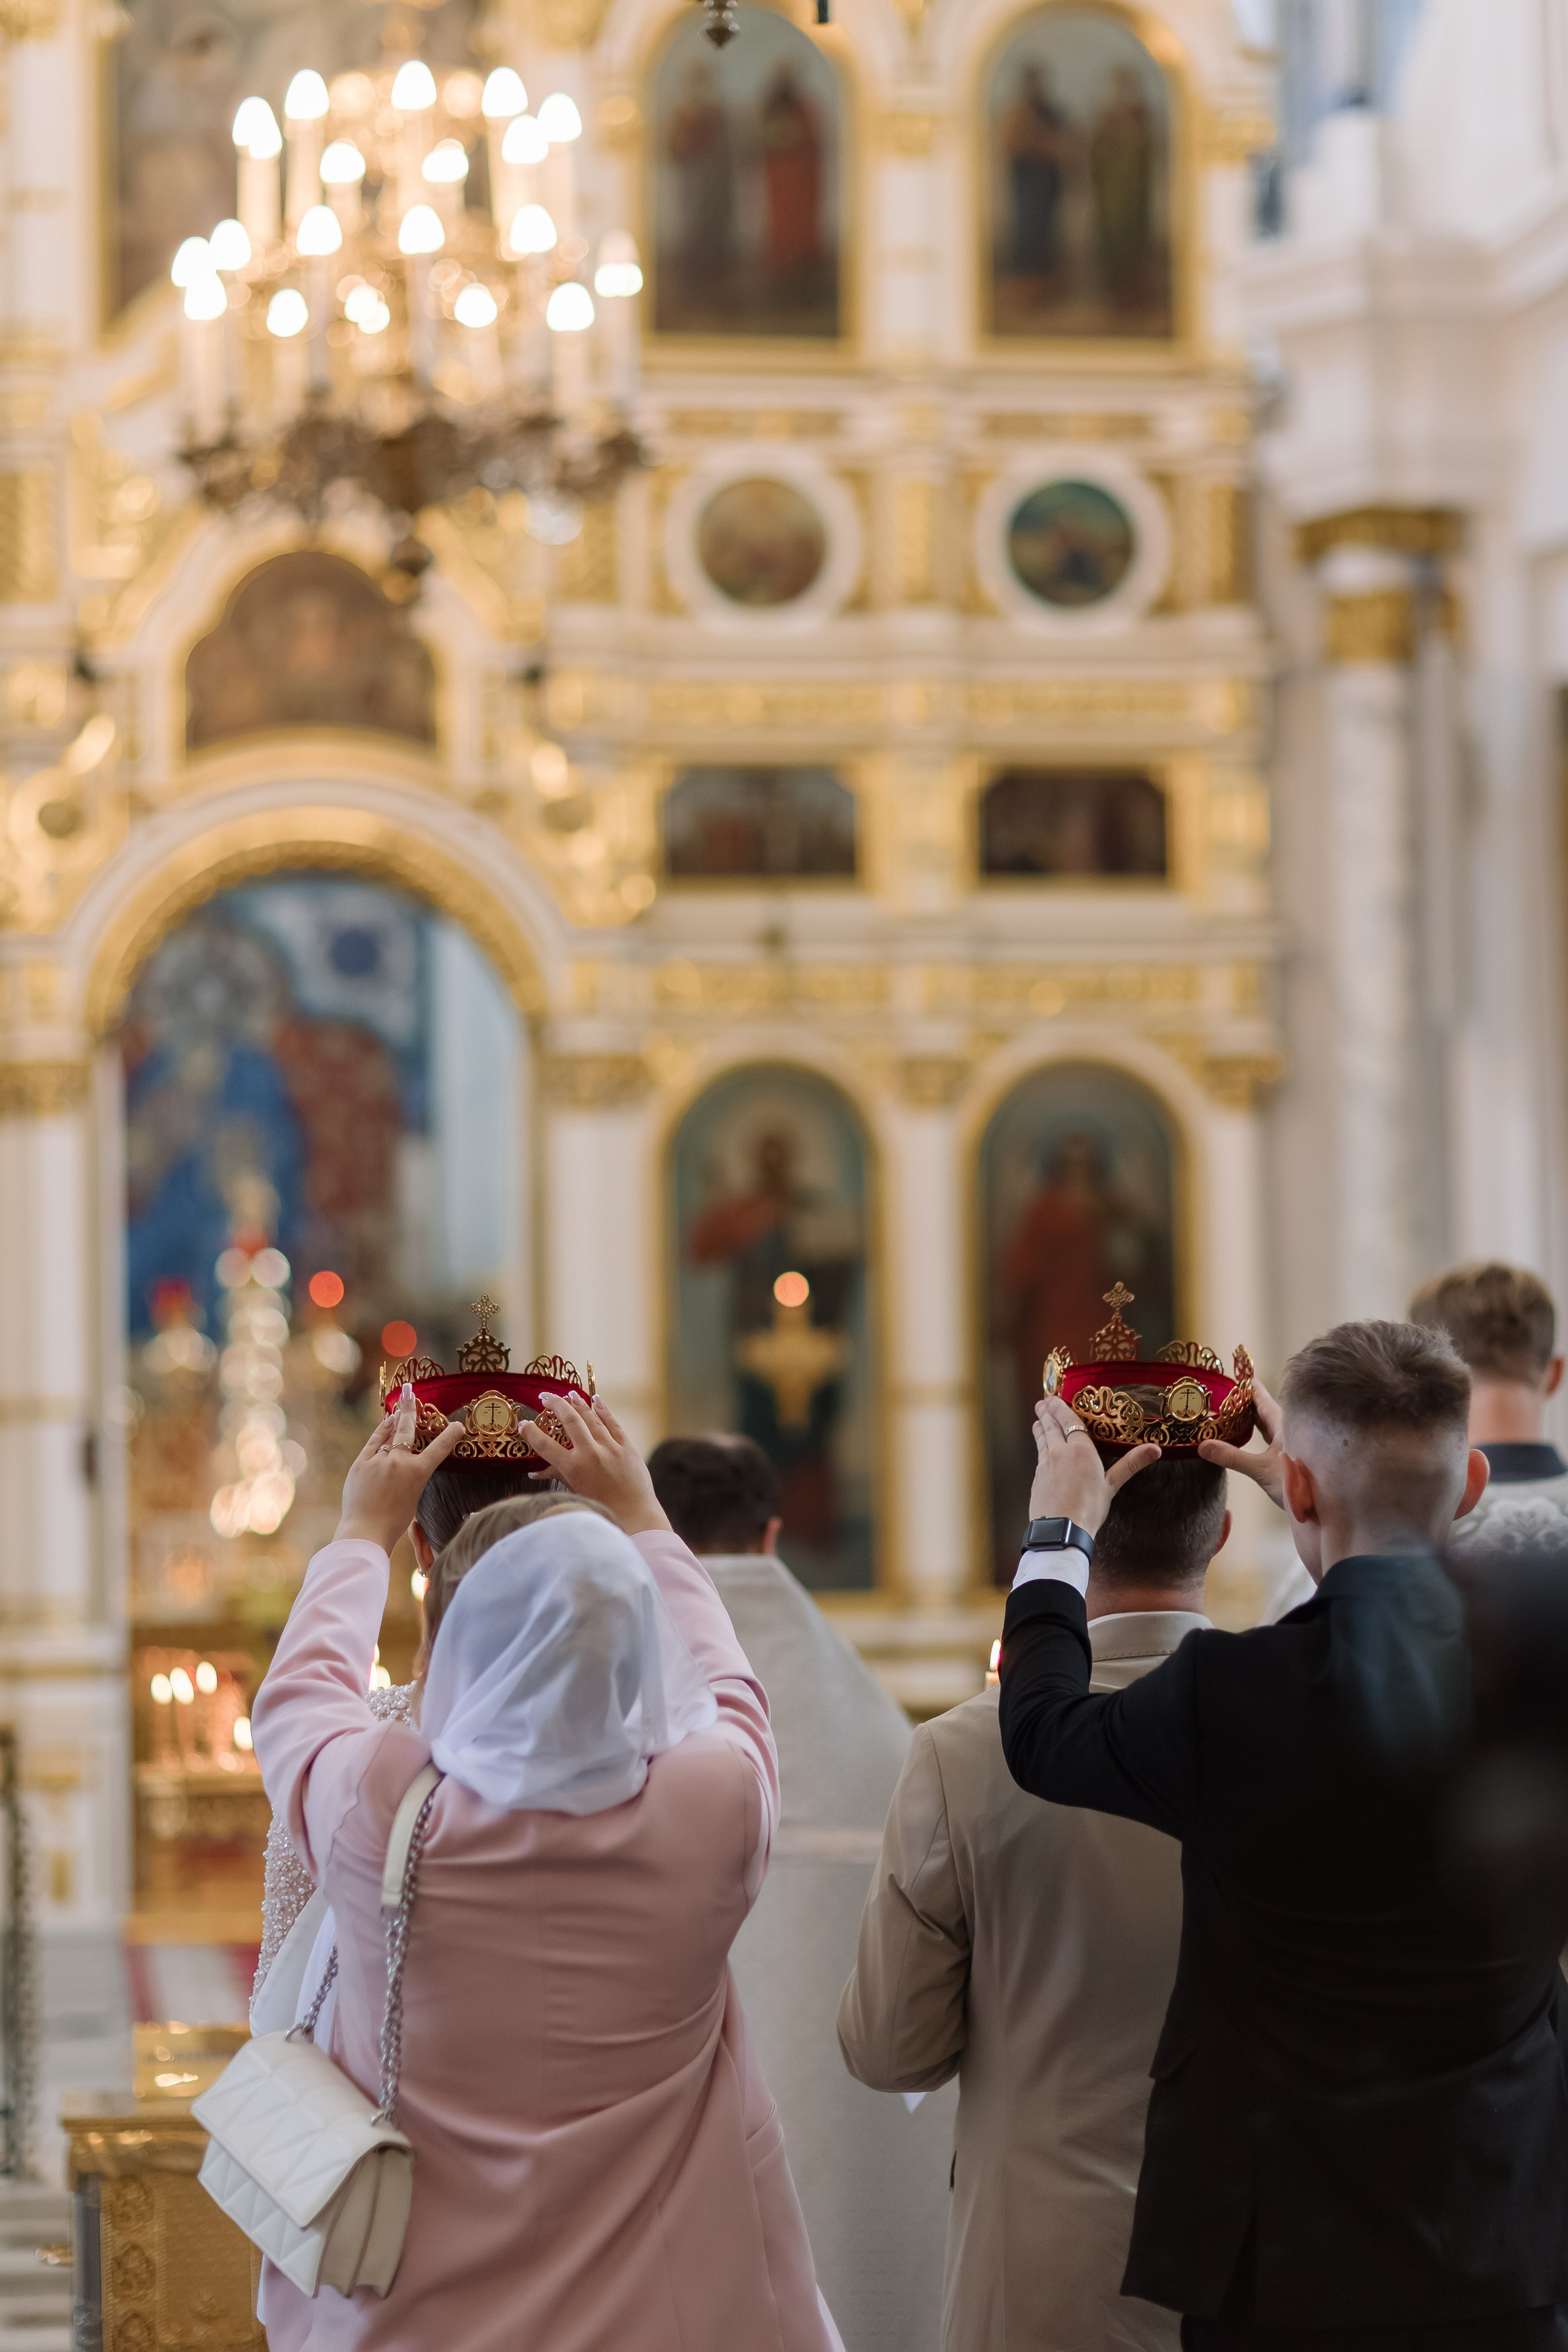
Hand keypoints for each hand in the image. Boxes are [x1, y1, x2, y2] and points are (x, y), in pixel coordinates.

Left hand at [335, 1386, 463, 1552]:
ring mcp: (379, 1460)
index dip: (450, 1435)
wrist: (365, 1531)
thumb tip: (404, 1458)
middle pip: (407, 1430)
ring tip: (400, 1407)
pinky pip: (374, 1442)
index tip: (458, 1425)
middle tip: (412, 1393)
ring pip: (389, 1435)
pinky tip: (386, 1422)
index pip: (439, 1448)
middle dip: (411, 1410)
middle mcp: (399, 1462)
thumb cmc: (393, 1522)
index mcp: (418, 1473)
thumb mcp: (413, 1497)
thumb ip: (412, 1476)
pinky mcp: (361, 1463)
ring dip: (395, 1421)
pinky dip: (381, 1432)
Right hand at [521, 1392, 670, 1536]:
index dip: (532, 1433)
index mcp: (574, 1468)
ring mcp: (610, 1447)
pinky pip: (612, 1422)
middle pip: (570, 1421)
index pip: (546, 1445)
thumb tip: (534, 1472)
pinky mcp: (626, 1446)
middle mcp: (591, 1454)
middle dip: (555, 1405)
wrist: (634, 1513)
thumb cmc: (601, 1507)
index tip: (523, 1424)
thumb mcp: (575, 1492)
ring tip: (567, 1393)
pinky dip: (603, 1409)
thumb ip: (557, 1476)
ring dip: (578, 1403)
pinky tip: (595, 1399)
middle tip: (544, 1397)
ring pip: (591, 1417)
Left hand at [1029, 1394, 1159, 1533]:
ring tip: (1038, 1421)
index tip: (1053, 1399)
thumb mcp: (1112, 1485)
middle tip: (1042, 1404)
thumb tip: (1155, 1449)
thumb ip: (1131, 1464)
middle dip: (1047, 1414)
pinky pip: (1039, 1456)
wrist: (1061, 1529)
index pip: (1069, 1421)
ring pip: (1043, 1440)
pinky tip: (1041, 1450)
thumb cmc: (1090, 1507)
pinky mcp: (1037, 1478)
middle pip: (1052, 1427)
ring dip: (1041, 1428)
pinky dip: (1039, 1447)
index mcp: (1080, 1450)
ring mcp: (1045, 1465)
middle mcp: (1060, 1452)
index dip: (1060, 1409)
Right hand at [1199, 1376, 1284, 1508]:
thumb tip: (1202, 1446)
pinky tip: (1250, 1435)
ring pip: (1270, 1424)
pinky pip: (1272, 1437)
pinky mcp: (1292, 1456)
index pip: (1264, 1399)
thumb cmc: (1296, 1483)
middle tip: (1228, 1394)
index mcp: (1286, 1425)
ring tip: (1234, 1411)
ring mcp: (1293, 1443)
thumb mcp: (1260, 1469)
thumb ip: (1232, 1457)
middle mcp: (1291, 1429)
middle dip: (1248, 1402)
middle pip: (1266, 1410)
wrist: (1322, 1507)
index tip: (1238, 1375)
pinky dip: (1259, 1432)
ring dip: (1253, 1418)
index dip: (1250, 1388)